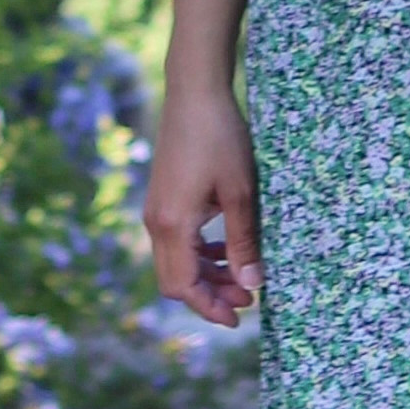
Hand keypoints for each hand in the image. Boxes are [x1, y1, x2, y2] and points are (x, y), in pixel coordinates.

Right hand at [143, 83, 263, 326]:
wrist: (195, 92)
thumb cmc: (220, 138)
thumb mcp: (240, 192)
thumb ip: (243, 242)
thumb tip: (253, 285)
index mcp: (173, 225)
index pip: (182, 287)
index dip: (209, 308)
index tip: (240, 317)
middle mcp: (157, 221)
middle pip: (176, 279)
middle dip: (210, 295)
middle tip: (249, 297)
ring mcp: (157, 208)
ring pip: (176, 260)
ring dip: (207, 274)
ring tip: (242, 275)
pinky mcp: (163, 197)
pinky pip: (177, 240)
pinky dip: (200, 252)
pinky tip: (225, 246)